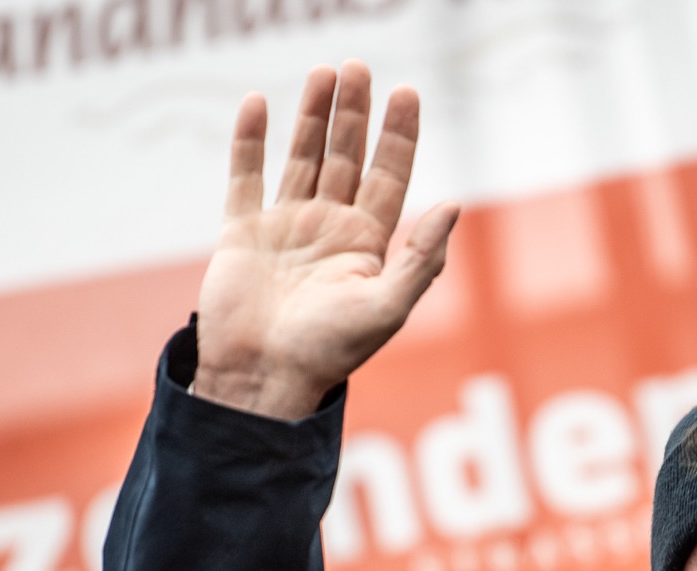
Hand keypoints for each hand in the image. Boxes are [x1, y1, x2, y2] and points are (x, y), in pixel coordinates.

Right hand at [191, 61, 460, 419]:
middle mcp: (328, 230)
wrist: (263, 378)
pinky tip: (257, 104)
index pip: (389, 176)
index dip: (399, 134)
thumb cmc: (329, 353)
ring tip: (323, 71)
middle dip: (354, 113)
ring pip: (301, 158)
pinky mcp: (243, 234)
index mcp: (367, 246)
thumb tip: (454, 203)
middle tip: (358, 66)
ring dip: (311, 116)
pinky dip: (250, 141)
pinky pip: (245, 177)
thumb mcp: (387, 308)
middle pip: (346, 157)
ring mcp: (285, 228)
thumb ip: (422, 258)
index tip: (407, 91)